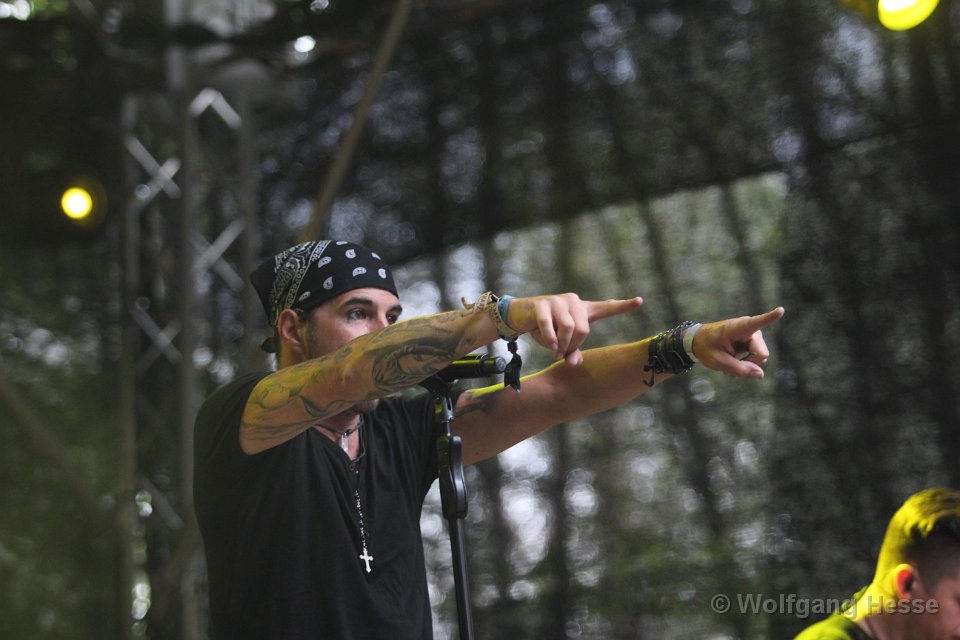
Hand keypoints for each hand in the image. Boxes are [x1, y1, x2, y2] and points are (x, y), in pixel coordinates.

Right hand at [507, 294, 643, 365]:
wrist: (518, 316)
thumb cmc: (545, 330)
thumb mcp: (560, 343)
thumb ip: (571, 352)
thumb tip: (574, 363)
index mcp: (582, 310)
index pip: (606, 307)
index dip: (623, 306)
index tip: (640, 301)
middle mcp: (573, 301)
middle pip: (584, 330)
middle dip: (573, 346)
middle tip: (562, 353)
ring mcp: (557, 301)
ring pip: (569, 328)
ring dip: (561, 345)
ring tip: (554, 350)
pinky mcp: (542, 304)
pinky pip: (550, 326)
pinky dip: (550, 340)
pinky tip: (548, 345)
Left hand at [692, 307, 784, 378]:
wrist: (698, 342)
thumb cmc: (705, 348)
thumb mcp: (718, 362)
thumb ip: (739, 369)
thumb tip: (760, 375)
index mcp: (738, 328)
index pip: (757, 322)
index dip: (770, 317)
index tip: (781, 310)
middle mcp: (750, 329)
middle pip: (761, 354)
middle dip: (749, 364)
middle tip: (730, 367)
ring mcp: (753, 335)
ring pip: (760, 357)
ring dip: (746, 364)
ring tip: (730, 363)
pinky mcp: (753, 341)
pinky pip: (757, 357)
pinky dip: (746, 362)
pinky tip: (734, 362)